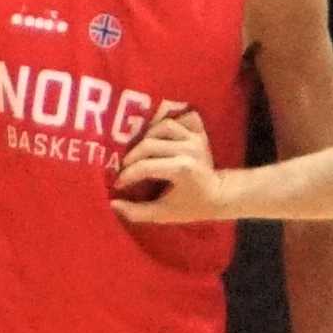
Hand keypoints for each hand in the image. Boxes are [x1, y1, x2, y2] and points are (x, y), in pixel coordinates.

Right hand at [113, 103, 228, 223]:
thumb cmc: (191, 207)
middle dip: (131, 157)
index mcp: (181, 168)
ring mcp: (195, 138)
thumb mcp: (163, 214)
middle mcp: (188, 148)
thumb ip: (136, 212)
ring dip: (147, 136)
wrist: (220, 194)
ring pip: (164, 126)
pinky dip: (170, 123)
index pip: (145, 166)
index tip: (118, 184)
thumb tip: (112, 204)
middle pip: (150, 143)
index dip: (127, 176)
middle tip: (123, 169)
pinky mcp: (200, 132)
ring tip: (138, 152)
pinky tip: (160, 136)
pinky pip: (183, 118)